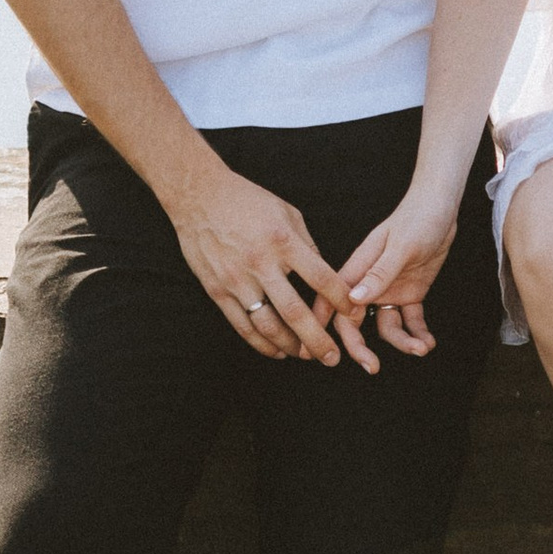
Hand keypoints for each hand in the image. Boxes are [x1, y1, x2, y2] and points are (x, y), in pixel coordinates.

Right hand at [170, 161, 362, 363]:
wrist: (199, 196)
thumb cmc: (248, 201)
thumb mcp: (286, 213)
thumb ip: (307, 245)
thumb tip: (324, 277)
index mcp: (283, 241)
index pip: (321, 278)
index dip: (341, 300)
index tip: (353, 313)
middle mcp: (261, 262)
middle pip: (295, 312)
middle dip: (317, 340)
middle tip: (332, 358)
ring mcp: (237, 279)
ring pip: (267, 326)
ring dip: (290, 347)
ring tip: (305, 356)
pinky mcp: (217, 290)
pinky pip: (242, 325)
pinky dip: (261, 343)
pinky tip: (277, 351)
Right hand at [339, 182, 463, 361]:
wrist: (442, 208)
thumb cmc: (417, 219)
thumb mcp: (401, 246)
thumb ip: (379, 274)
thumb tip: (354, 300)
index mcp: (357, 270)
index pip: (332, 303)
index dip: (322, 328)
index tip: (321, 355)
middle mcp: (369, 284)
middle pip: (354, 323)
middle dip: (361, 348)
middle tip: (373, 368)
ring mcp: (389, 290)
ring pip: (386, 327)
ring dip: (401, 343)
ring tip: (421, 348)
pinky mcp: (410, 293)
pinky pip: (410, 320)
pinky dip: (418, 333)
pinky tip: (429, 342)